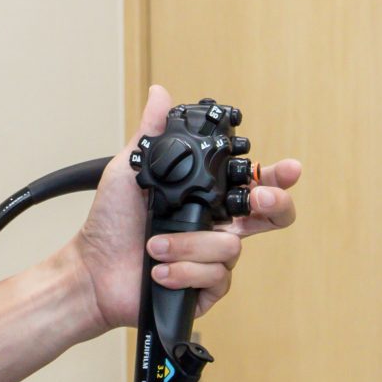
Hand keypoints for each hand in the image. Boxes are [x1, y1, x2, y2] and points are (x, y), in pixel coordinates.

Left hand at [72, 84, 303, 337]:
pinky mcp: (206, 288)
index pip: (251, 183)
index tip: (289, 168)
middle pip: (271, 217)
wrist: (92, 269)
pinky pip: (214, 277)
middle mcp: (217, 226)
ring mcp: (213, 259)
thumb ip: (152, 133)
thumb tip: (159, 92)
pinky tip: (159, 270)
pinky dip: (183, 271)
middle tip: (259, 199)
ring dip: (188, 244)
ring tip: (154, 244)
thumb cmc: (111, 223)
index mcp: (206, 196)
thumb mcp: (130, 170)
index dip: (276, 176)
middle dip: (276, 204)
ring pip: (230, 247)